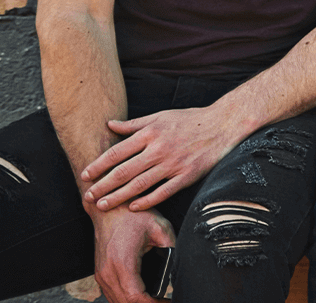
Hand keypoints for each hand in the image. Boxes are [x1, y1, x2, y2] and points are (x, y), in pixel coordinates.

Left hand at [83, 106, 246, 211]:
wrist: (223, 124)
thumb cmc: (190, 119)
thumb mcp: (160, 116)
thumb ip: (134, 124)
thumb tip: (109, 125)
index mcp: (150, 133)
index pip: (117, 152)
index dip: (98, 165)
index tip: (85, 175)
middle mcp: (159, 149)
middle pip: (124, 171)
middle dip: (103, 185)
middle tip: (87, 197)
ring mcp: (173, 164)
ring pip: (140, 184)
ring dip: (118, 196)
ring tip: (102, 205)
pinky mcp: (187, 175)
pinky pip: (163, 191)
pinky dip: (147, 201)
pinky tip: (133, 207)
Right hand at [89, 206, 171, 302]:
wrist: (108, 207)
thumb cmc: (133, 215)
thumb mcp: (160, 228)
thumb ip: (172, 248)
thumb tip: (180, 267)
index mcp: (123, 263)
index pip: (136, 297)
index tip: (169, 302)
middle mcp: (108, 272)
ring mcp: (101, 274)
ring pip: (116, 301)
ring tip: (157, 301)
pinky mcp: (100, 272)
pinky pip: (112, 294)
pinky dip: (126, 299)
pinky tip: (143, 297)